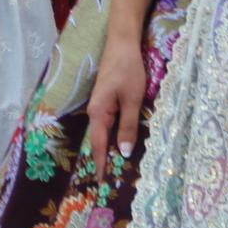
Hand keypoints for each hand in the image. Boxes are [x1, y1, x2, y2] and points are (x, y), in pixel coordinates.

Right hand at [86, 35, 146, 177]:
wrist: (122, 43)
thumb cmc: (128, 70)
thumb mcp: (132, 99)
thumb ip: (128, 127)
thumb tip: (123, 153)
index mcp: (98, 113)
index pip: (98, 145)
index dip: (101, 165)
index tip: (101, 184)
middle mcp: (95, 112)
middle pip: (99, 141)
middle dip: (104, 160)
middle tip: (111, 182)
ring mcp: (100, 106)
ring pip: (104, 133)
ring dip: (109, 149)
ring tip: (116, 169)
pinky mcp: (106, 100)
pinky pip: (108, 123)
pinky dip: (113, 136)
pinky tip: (121, 143)